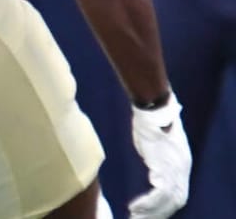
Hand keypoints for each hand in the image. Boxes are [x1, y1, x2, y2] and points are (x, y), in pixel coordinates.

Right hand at [128, 93, 191, 218]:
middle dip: (159, 213)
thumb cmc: (153, 118)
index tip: (151, 213)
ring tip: (134, 216)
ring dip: (151, 211)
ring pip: (168, 200)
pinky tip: (134, 207)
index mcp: (182, 163)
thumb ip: (159, 146)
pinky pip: (159, 193)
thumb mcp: (158, 136)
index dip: (166, 206)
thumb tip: (157, 140)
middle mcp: (182, 169)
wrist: (154, 107)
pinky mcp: (164, 167)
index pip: (179, 193)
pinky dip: (147, 202)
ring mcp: (174, 168)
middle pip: (177, 200)